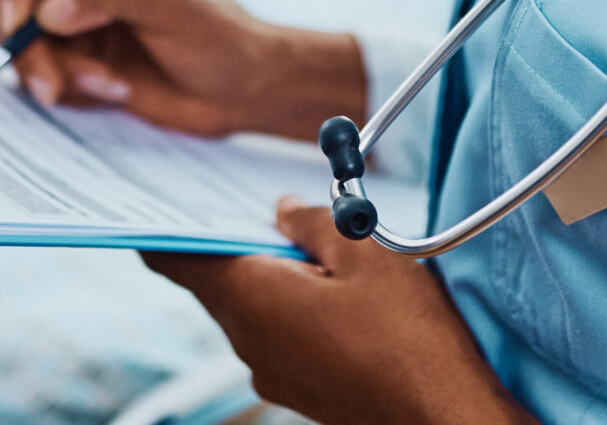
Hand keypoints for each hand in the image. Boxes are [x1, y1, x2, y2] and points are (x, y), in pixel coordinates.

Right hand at [0, 0, 365, 139]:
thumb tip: (46, 11)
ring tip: (106, 84)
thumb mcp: (174, 2)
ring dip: (47, 69)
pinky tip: (113, 91)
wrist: (240, 88)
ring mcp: (63, 18)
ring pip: (11, 38)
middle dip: (21, 40)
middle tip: (51, 81)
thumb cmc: (218, 32)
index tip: (19, 18)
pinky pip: (33, 73)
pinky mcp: (65, 60)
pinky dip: (64, 88)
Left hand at [146, 201, 533, 424]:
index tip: (164, 202)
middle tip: (262, 202)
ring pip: (252, 308)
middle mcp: (247, 342)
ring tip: (317, 244)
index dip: (165, 227)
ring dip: (272, 273)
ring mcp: (272, 372)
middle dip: (236, 240)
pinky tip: (335, 291)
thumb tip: (282, 209)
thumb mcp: (362, 249)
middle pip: (217, 280)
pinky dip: (291, 305)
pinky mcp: (300, 389)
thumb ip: (311, 221)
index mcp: (250, 299)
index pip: (176, 260)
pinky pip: (277, 334)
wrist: (442, 415)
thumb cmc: (406, 334)